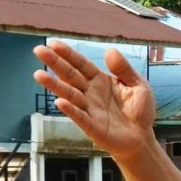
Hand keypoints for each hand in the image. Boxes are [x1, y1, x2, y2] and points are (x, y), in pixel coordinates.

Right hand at [31, 40, 157, 157]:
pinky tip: (60, 102)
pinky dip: (70, 110)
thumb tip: (109, 50)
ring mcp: (89, 109)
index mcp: (100, 80)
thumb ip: (124, 69)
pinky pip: (79, 116)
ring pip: (69, 94)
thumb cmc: (139, 110)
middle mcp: (90, 92)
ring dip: (55, 85)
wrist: (142, 137)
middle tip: (38, 50)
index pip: (81, 64)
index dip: (68, 54)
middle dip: (55, 63)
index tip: (53, 43)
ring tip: (38, 74)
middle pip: (70, 75)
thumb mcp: (138, 85)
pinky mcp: (92, 126)